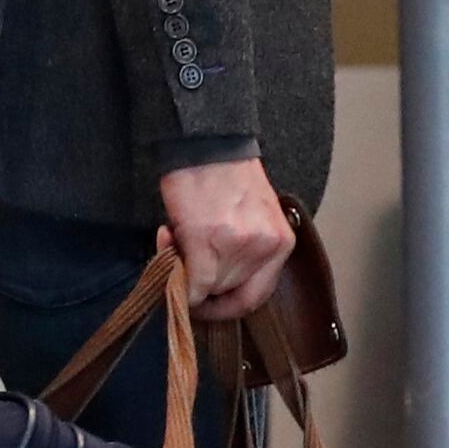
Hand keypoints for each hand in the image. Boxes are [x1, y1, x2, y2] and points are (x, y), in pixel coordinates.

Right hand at [157, 157, 295, 321]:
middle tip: (182, 255)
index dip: (226, 307)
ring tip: (175, 235)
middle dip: (201, 282)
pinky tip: (167, 238)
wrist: (208, 141)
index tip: (205, 302)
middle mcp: (264, 250)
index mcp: (281, 244)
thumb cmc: (227, 174)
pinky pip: (190, 281)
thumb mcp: (254, 217)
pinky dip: (173, 269)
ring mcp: (237, 248)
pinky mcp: (206, 242)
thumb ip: (245, 252)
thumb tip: (214, 283)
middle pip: (227, 292)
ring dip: (184, 268)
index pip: (256, 296)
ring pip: (206, 287)